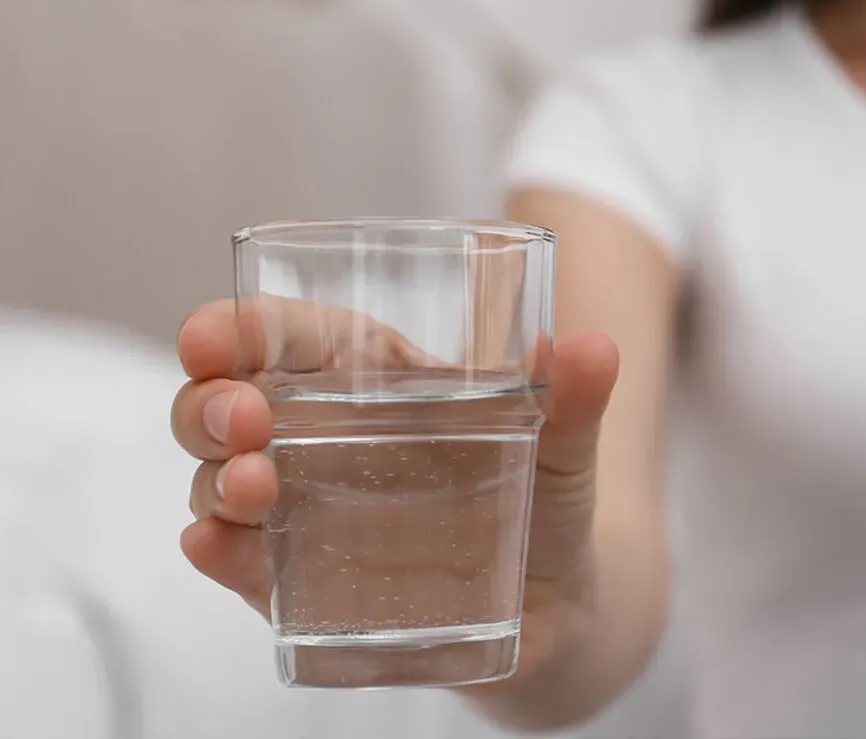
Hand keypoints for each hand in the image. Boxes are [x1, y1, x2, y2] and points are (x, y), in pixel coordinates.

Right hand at [172, 300, 617, 685]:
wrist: (551, 600)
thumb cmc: (542, 497)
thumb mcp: (561, 445)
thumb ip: (575, 401)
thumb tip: (594, 346)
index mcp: (373, 380)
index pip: (286, 336)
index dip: (236, 329)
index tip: (208, 337)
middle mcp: (324, 436)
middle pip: (226, 402)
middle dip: (210, 402)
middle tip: (243, 420)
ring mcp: (307, 508)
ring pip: (218, 478)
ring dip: (212, 478)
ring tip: (250, 484)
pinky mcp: (306, 577)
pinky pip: (244, 561)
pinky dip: (216, 552)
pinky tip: (214, 547)